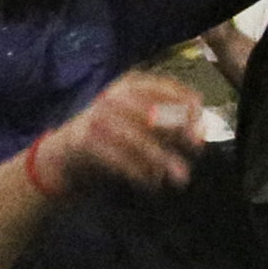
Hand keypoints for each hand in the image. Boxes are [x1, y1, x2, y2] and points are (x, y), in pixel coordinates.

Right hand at [33, 72, 206, 200]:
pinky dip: (139, 173)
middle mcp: (114, 96)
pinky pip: (118, 159)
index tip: (202, 127)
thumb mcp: (140, 120)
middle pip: (153, 111)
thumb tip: (200, 134)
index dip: (188, 106)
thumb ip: (168, 122)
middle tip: (197, 149)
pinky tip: (153, 184)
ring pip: (137, 138)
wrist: (65, 154)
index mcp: (131, 84)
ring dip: (162, 159)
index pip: (166, 88)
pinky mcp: (85, 141)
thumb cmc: (113, 135)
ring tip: (181, 177)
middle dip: (178, 131)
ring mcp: (98, 117)